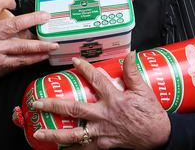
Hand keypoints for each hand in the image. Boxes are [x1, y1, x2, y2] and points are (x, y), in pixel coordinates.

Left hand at [32, 52, 170, 148]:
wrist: (158, 136)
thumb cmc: (151, 113)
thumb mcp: (144, 90)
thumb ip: (133, 72)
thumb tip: (130, 53)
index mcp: (114, 99)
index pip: (96, 80)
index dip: (85, 69)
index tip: (74, 61)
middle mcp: (104, 116)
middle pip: (75, 109)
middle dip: (53, 105)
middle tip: (37, 103)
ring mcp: (101, 132)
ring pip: (73, 134)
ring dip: (54, 133)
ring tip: (39, 131)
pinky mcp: (103, 145)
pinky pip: (83, 149)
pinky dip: (70, 149)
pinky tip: (57, 148)